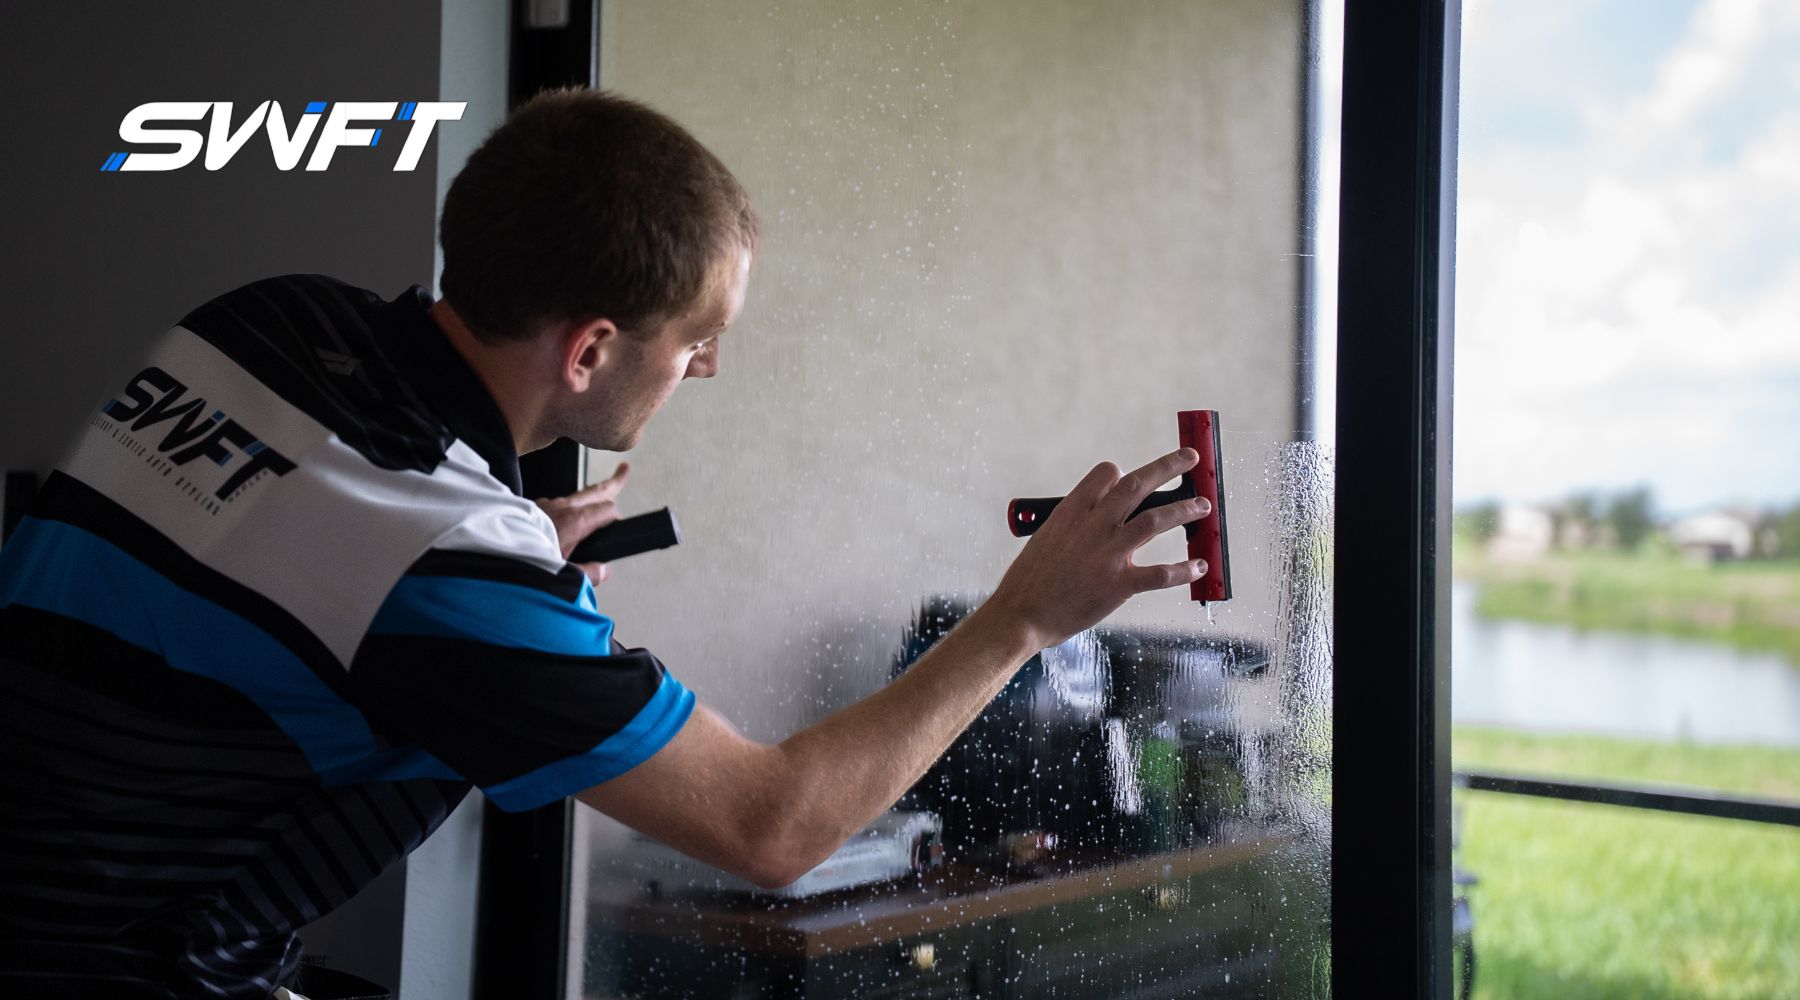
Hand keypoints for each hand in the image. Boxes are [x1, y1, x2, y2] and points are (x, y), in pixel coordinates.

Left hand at [534, 461, 630, 585]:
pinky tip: (559, 522)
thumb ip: (588, 573)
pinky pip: (553, 505)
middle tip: (624, 471)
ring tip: (593, 499)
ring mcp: (545, 504)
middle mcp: (561, 506)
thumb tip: (603, 570)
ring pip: (572, 497)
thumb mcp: (562, 574)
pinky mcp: (530, 508)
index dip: (615, 518)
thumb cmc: (522, 561)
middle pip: (594, 490)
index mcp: (574, 521)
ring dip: (584, 498)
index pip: (608, 509)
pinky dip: (562, 508)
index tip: (617, 526)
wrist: (491, 552)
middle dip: (612, 482)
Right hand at [985, 447, 1212, 650]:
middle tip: (1189, 458)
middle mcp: (1093, 526)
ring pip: (1154, 521)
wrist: (1021, 615)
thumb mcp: (1046, 538)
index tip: (1135, 475)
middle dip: (1168, 467)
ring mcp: (1107, 554)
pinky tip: (1199, 566)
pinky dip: (1184, 569)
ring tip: (1203, 506)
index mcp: (1071, 511)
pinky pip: (1160, 573)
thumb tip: (1093, 520)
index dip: (1124, 472)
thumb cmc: (1029, 581)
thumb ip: (1074, 526)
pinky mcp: (1118, 585)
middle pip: (1137, 485)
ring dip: (1183, 510)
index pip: (1106, 474)